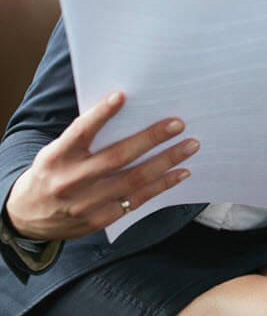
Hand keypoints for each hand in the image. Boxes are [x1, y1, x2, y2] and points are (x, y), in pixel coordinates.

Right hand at [5, 92, 197, 240]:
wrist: (27, 216)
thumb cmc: (51, 173)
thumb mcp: (56, 152)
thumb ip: (83, 138)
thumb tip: (125, 111)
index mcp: (57, 157)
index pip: (80, 132)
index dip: (100, 115)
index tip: (121, 96)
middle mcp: (71, 180)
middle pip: (117, 157)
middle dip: (151, 138)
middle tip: (178, 123)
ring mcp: (86, 203)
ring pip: (133, 179)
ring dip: (166, 161)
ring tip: (190, 145)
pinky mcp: (100, 219)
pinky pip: (137, 200)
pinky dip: (162, 185)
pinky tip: (181, 172)